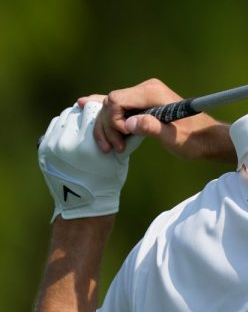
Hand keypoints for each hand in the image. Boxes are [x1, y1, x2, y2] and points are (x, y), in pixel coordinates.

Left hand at [38, 102, 141, 220]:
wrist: (84, 203)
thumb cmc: (108, 179)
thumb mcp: (122, 157)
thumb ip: (129, 135)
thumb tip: (141, 115)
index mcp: (87, 144)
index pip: (93, 108)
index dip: (103, 110)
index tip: (109, 114)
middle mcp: (66, 143)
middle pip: (78, 111)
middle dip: (89, 114)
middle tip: (97, 120)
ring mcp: (52, 146)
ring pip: (65, 116)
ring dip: (76, 118)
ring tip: (86, 127)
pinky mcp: (43, 148)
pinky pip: (55, 126)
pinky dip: (64, 126)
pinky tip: (74, 133)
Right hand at [83, 78, 235, 162]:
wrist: (207, 139)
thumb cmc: (194, 140)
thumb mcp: (174, 139)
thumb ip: (152, 128)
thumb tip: (128, 124)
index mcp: (152, 92)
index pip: (116, 99)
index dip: (113, 120)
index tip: (123, 138)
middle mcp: (146, 89)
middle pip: (110, 103)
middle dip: (107, 127)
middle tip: (114, 149)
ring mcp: (144, 96)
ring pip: (111, 107)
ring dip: (106, 127)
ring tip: (111, 147)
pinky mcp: (143, 104)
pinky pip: (119, 106)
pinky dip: (105, 112)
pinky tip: (85, 105)